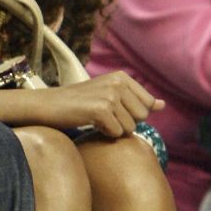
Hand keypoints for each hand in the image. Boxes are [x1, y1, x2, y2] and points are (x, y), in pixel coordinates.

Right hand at [44, 71, 164, 136]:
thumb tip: (163, 105)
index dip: (131, 113)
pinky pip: (116, 133)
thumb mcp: (110, 95)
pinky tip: (90, 123)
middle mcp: (118, 83)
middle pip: (141, 117)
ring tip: (95, 118)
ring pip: (130, 128)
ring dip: (113, 129)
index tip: (112, 109)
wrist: (48, 105)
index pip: (147, 105)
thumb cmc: (78, 103)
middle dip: (124, 122)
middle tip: (102, 115)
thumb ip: (137, 100)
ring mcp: (110, 96)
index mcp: (122, 77)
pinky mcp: (101, 109)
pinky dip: (104, 133)